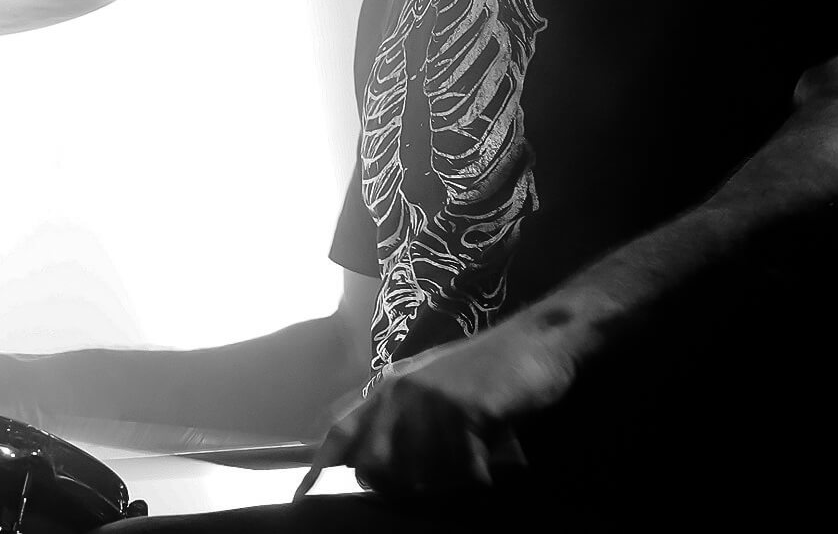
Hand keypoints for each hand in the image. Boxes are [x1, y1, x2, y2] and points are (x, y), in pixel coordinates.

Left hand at [294, 319, 575, 500]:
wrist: (535, 341)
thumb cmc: (485, 371)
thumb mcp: (432, 387)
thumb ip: (400, 420)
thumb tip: (370, 469)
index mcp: (391, 387)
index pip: (342, 431)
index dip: (320, 467)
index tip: (302, 496)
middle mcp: (403, 393)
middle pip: (376, 468)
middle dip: (397, 487)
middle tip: (437, 479)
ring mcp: (433, 401)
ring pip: (418, 475)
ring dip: (444, 481)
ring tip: (468, 463)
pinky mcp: (467, 409)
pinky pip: (460, 467)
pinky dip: (476, 473)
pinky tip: (488, 461)